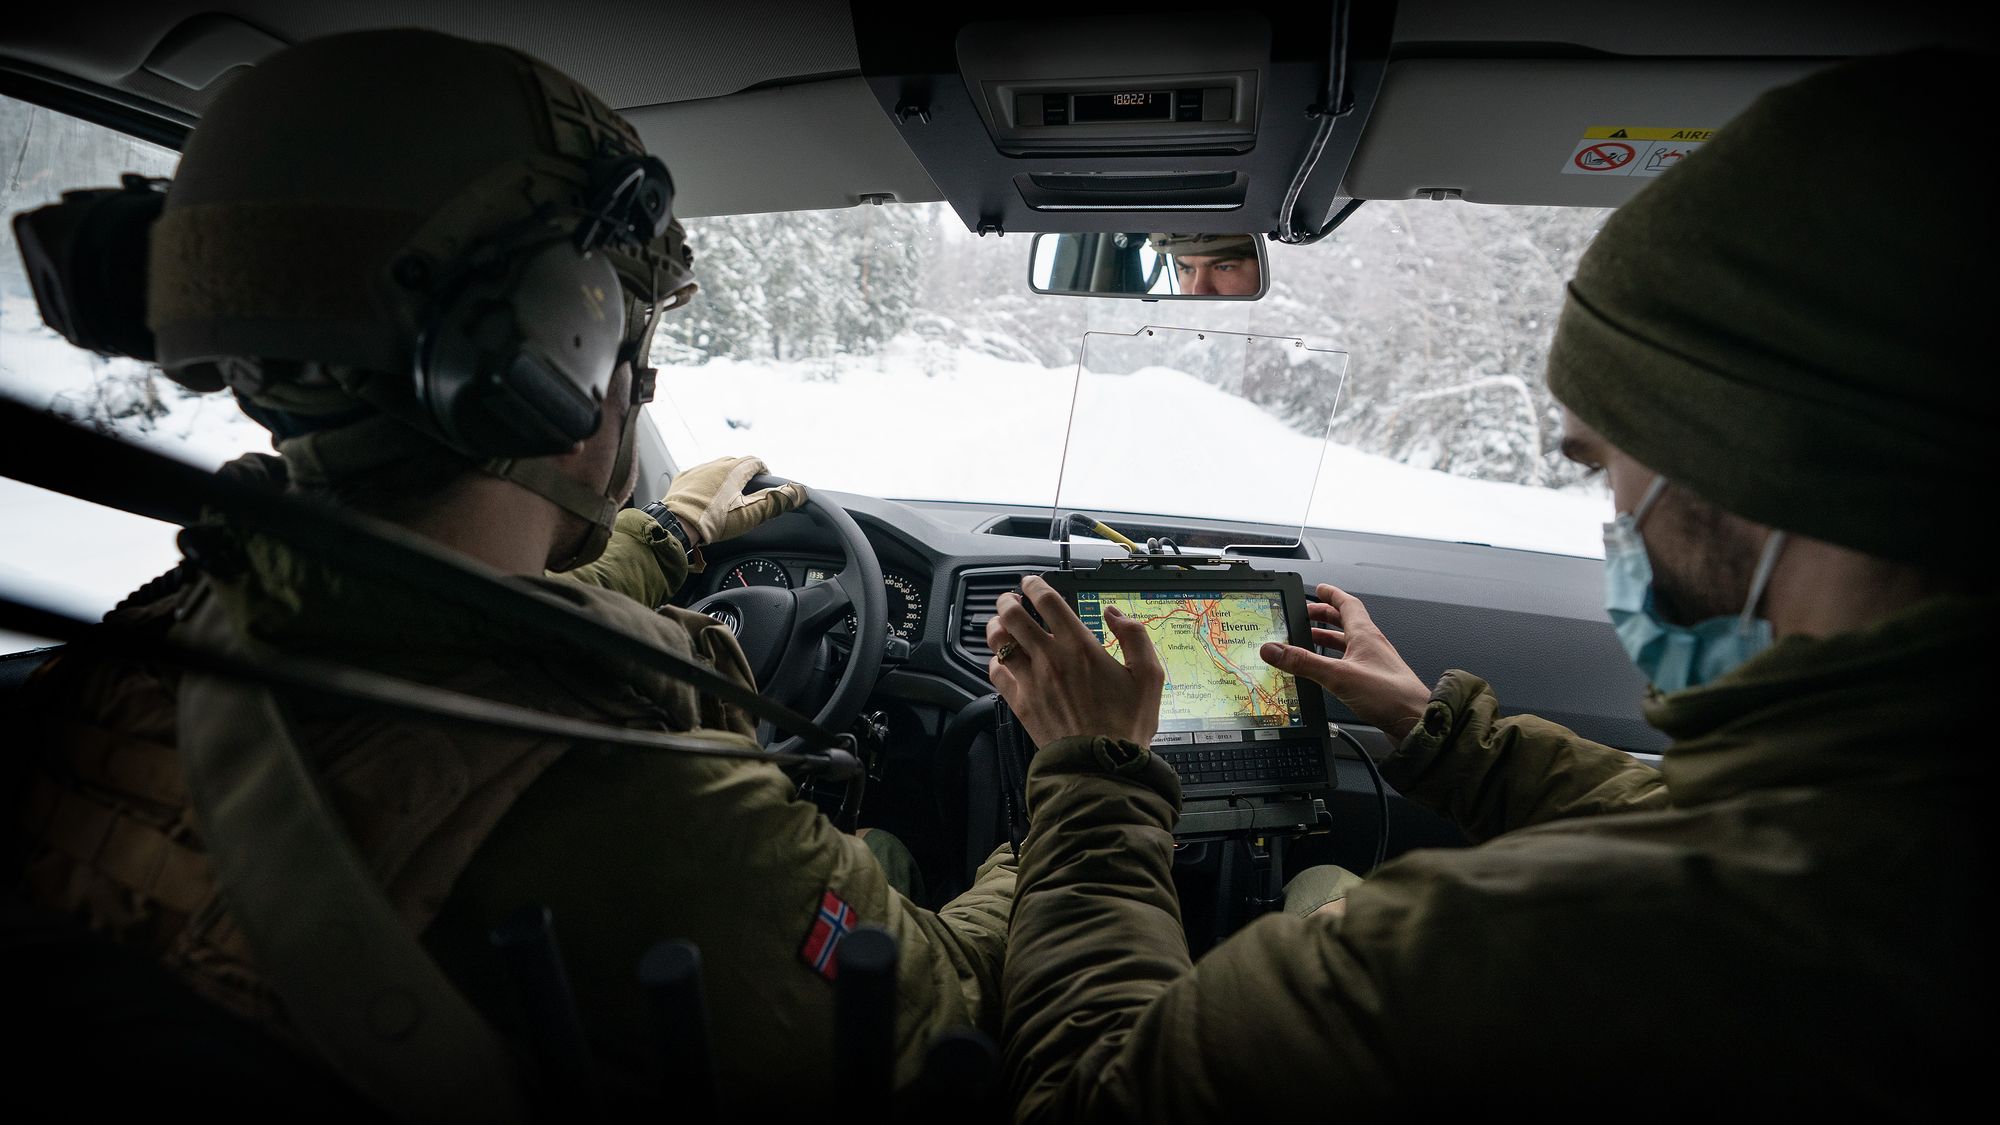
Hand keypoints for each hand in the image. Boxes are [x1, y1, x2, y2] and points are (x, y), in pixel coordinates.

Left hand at [662, 456, 806, 547]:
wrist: (676, 526)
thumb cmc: (713, 522)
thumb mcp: (749, 514)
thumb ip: (775, 501)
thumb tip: (798, 492)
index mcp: (734, 469)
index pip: (756, 462)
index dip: (764, 471)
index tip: (766, 482)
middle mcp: (715, 464)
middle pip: (736, 463)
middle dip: (745, 474)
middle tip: (749, 491)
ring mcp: (696, 470)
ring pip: (716, 468)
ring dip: (725, 477)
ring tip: (728, 495)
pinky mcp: (682, 479)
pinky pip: (699, 476)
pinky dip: (706, 483)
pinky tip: (706, 497)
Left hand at [986, 574, 1164, 747]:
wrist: (1101, 766)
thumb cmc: (1126, 725)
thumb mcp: (1149, 676)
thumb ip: (1135, 636)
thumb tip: (1115, 614)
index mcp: (1079, 646)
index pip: (1046, 601)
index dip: (1034, 585)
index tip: (1031, 583)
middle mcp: (1049, 658)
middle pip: (1013, 616)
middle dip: (1007, 601)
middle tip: (1010, 599)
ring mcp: (1030, 681)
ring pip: (999, 642)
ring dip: (997, 627)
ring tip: (1000, 624)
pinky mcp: (1020, 703)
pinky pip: (996, 674)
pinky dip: (995, 662)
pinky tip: (1002, 661)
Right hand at [1258, 583, 1430, 741]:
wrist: (1416, 721)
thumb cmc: (1389, 695)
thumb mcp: (1338, 676)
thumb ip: (1304, 663)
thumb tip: (1274, 649)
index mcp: (1365, 635)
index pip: (1348, 604)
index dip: (1332, 594)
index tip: (1319, 589)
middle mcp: (1371, 645)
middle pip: (1346, 622)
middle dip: (1324, 616)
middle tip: (1306, 615)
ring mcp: (1374, 663)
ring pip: (1348, 643)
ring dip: (1328, 639)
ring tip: (1308, 641)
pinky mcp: (1375, 681)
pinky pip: (1351, 663)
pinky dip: (1335, 661)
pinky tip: (1327, 671)